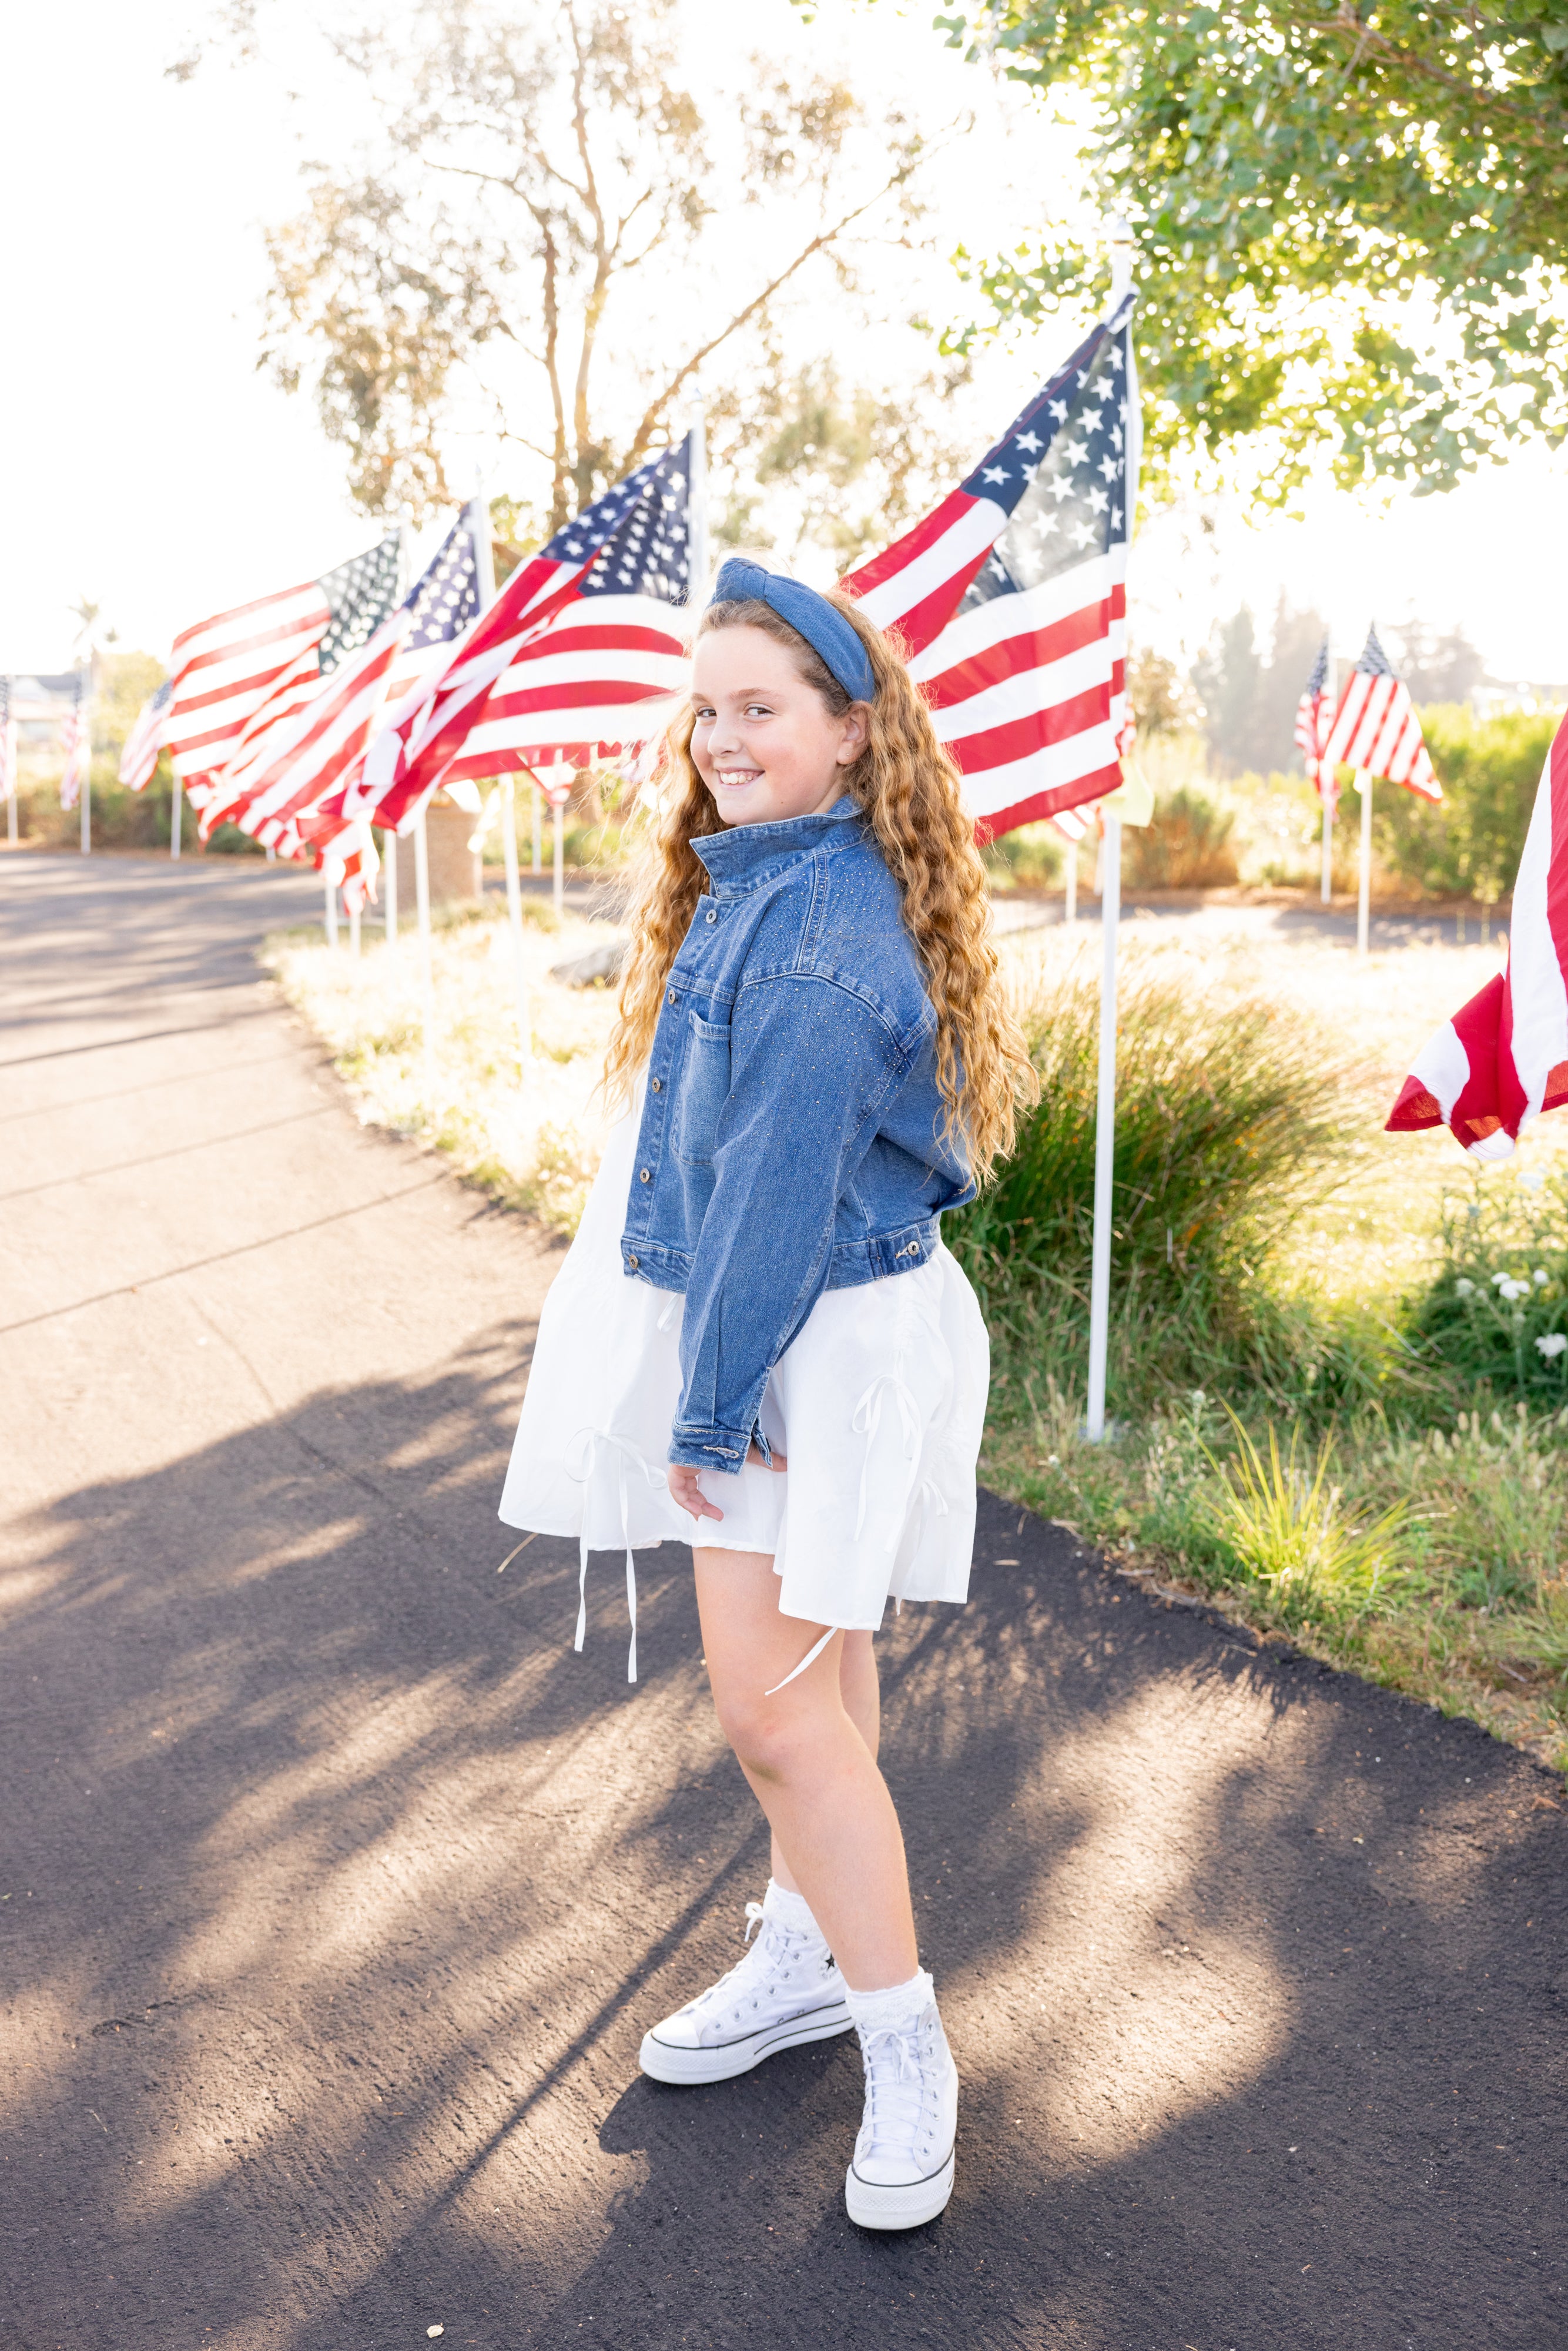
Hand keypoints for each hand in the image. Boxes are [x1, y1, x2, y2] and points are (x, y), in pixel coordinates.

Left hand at [667, 1443, 786, 1524]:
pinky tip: (696, 1510)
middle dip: (697, 1503)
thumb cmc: (732, 1431)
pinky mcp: (678, 1463)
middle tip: (712, 1514)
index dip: (700, 1497)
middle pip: (687, 1486)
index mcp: (702, 1456)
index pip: (695, 1480)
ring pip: (680, 1488)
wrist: (718, 1420)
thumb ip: (766, 1460)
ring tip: (703, 1515)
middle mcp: (689, 1459)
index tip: (713, 1509)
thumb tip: (786, 1464)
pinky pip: (676, 1487)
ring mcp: (681, 1460)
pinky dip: (684, 1500)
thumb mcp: (750, 1451)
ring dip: (692, 1504)